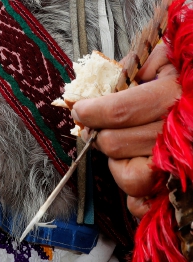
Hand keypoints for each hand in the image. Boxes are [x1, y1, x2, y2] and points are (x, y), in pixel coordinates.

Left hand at [71, 44, 179, 217]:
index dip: (90, 111)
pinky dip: (133, 193)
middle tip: (96, 126)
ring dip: (116, 161)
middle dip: (98, 133)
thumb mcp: (165, 60)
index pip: (119, 111)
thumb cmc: (188, 79)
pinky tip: (134, 169)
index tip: (79, 109)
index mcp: (174, 98)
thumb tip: (98, 80)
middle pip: (115, 143)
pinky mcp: (180, 190)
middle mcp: (179, 136)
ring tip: (122, 145)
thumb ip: (132, 67)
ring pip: (128, 177)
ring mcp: (181, 166)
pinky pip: (144, 202)